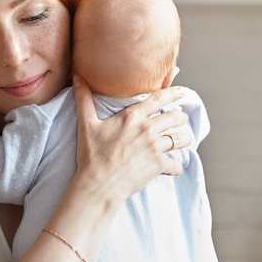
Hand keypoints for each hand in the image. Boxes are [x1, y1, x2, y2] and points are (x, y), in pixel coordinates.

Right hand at [72, 74, 191, 202]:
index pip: (158, 98)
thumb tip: (77, 78)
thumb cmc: (92, 154)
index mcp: (132, 116)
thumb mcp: (86, 124)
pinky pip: (177, 164)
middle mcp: (147, 129)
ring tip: (182, 140)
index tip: (184, 92)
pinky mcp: (158, 165)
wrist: (98, 183)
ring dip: (184, 139)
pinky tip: (173, 166)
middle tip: (181, 119)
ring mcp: (154, 147)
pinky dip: (177, 166)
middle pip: (175, 117)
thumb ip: (84, 99)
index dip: (174, 93)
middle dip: (181, 117)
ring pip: (181, 139)